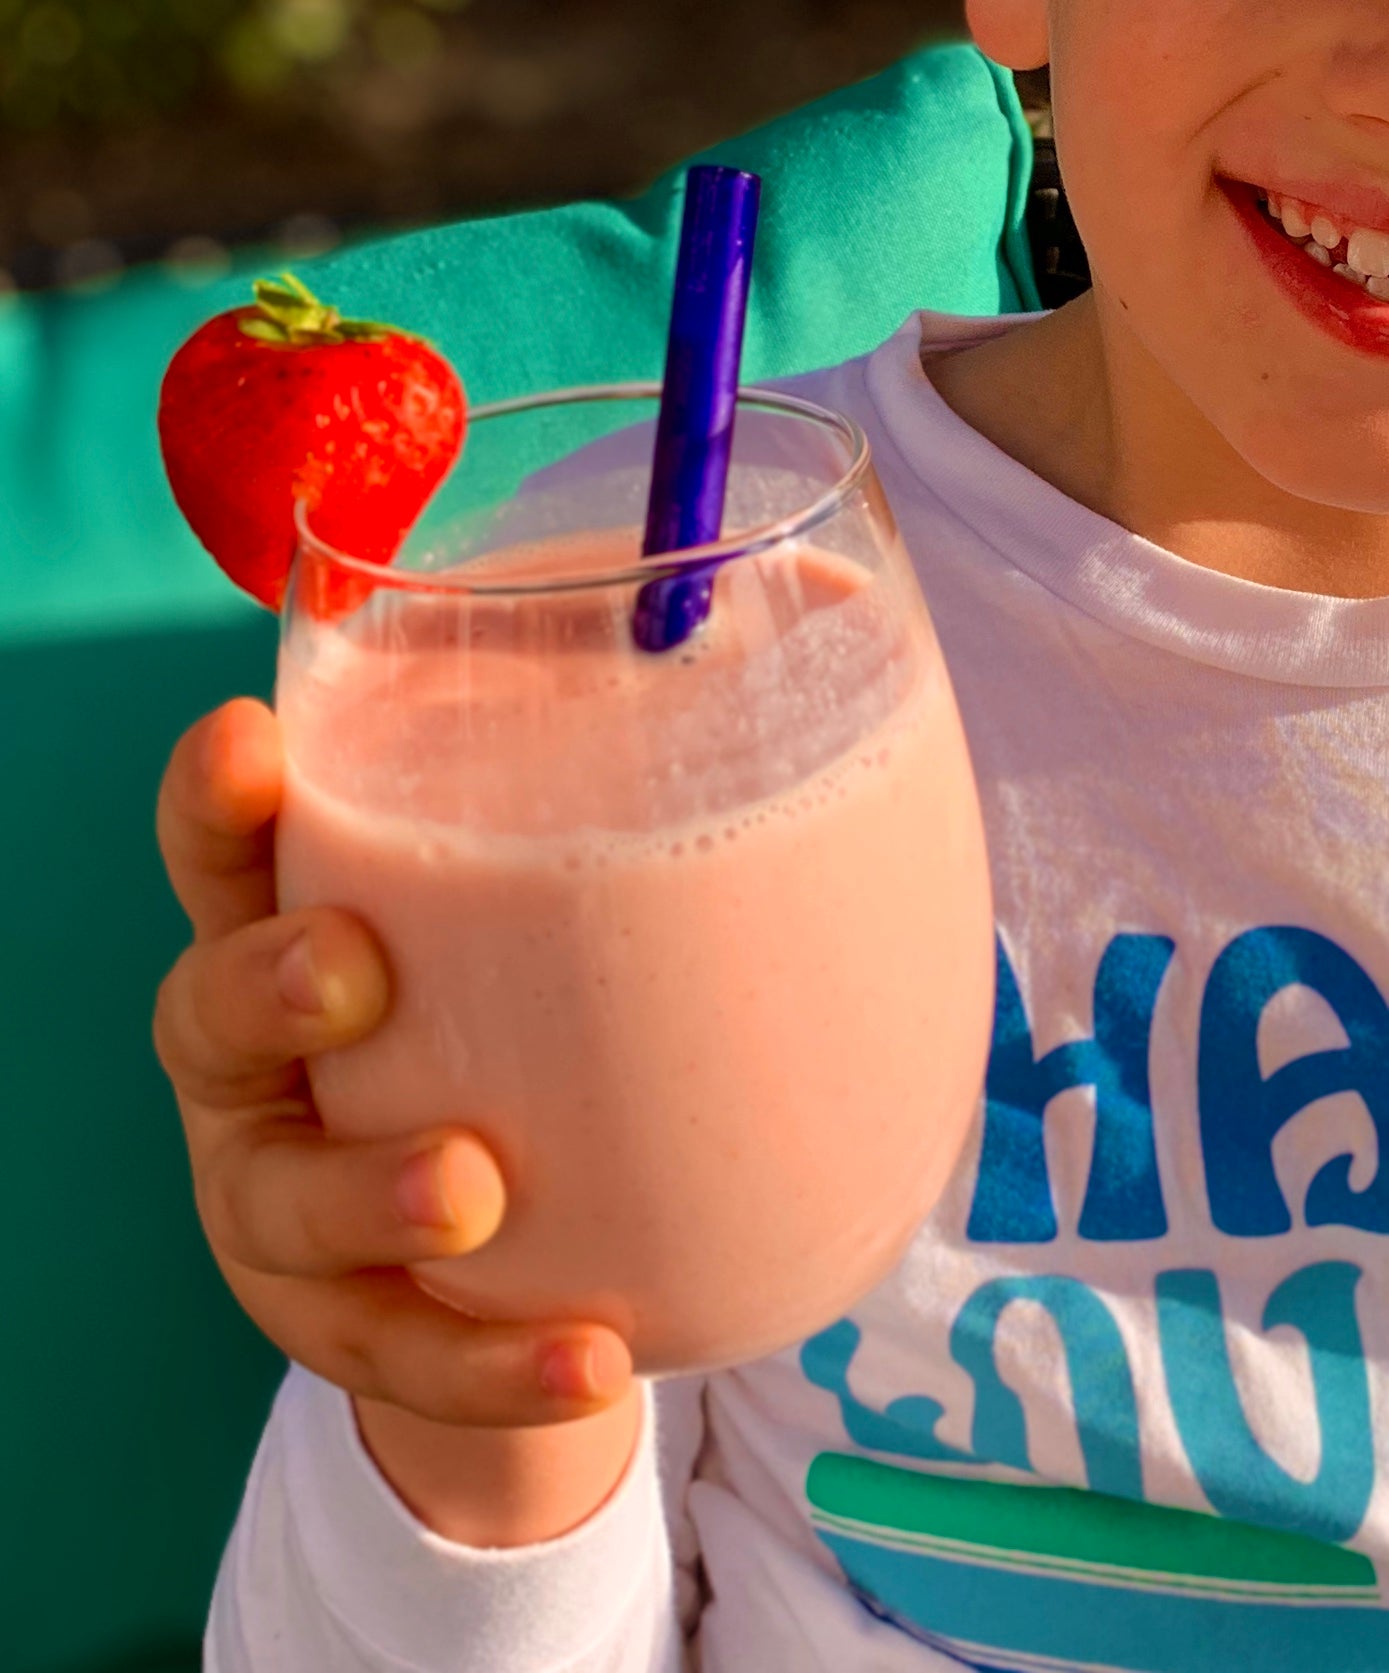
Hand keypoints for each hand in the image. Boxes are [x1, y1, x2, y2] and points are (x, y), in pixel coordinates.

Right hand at [153, 698, 634, 1431]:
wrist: (527, 1265)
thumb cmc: (546, 1046)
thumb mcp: (562, 945)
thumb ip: (638, 843)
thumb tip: (828, 673)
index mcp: (304, 937)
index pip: (233, 855)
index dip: (221, 801)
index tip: (252, 741)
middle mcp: (265, 1070)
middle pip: (205, 1013)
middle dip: (263, 980)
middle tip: (354, 969)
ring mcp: (287, 1205)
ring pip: (277, 1201)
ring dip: (367, 1190)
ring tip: (470, 1189)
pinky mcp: (349, 1329)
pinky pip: (408, 1355)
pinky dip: (493, 1360)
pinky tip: (591, 1357)